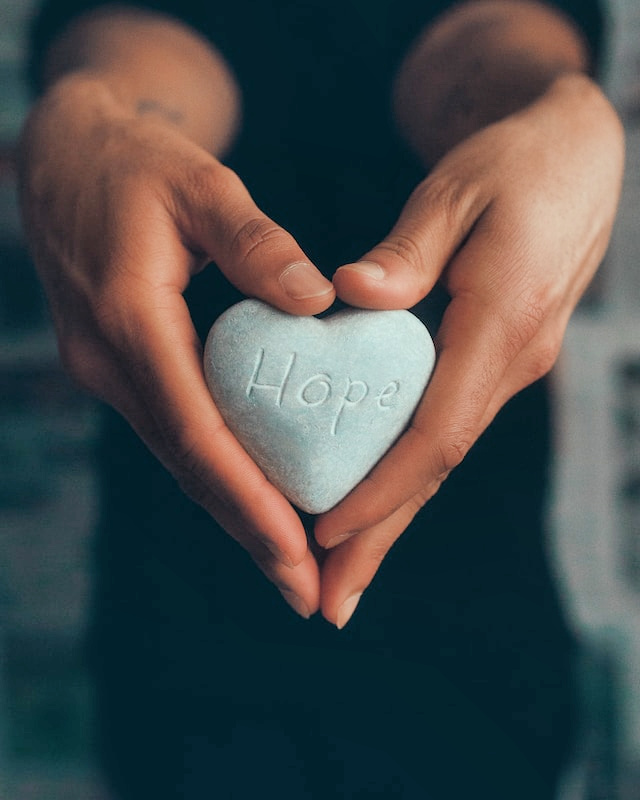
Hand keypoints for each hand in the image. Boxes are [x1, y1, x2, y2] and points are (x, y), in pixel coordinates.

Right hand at [18, 73, 334, 618]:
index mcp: (130, 319)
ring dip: (235, 514)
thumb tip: (318, 300)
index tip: (297, 549)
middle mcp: (112, 362)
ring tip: (291, 568)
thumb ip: (255, 241)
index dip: (246, 496)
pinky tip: (255, 502)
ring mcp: (111, 371)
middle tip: (305, 591)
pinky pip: (177, 433)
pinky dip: (219, 474)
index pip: (195, 429)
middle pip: (189, 465)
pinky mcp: (124, 369)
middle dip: (248, 532)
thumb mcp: (198, 183)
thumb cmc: (135, 163)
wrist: (68, 159)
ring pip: (182, 459)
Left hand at [316, 73, 623, 627]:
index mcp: (502, 322)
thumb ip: (406, 251)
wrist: (573, 159)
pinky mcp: (494, 362)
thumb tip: (347, 295)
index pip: (437, 431)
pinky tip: (373, 502)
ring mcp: (508, 368)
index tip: (324, 530)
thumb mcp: (456, 190)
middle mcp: (510, 362)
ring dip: (391, 518)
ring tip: (340, 574)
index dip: (382, 488)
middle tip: (328, 603)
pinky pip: (444, 431)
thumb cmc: (512, 164)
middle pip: (437, 467)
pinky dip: (405, 474)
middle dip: (382, 537)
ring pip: (440, 459)